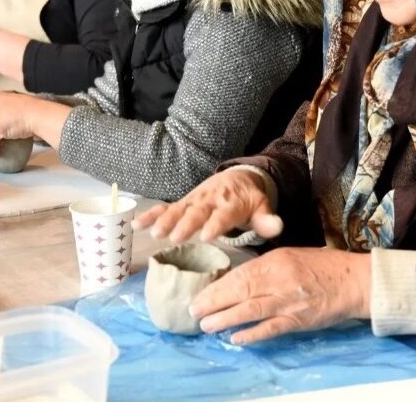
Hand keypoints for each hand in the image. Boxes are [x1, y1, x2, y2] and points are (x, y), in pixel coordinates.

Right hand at [133, 169, 281, 243]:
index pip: (223, 215)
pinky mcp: (183, 203)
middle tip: (174, 237)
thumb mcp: (262, 207)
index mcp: (231, 203)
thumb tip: (279, 227)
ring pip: (178, 209)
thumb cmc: (250, 200)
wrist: (239, 178)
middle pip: (197, 212)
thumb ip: (268, 220)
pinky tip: (136, 224)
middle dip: (185, 224)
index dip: (215, 225)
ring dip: (165, 220)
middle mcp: (210, 200)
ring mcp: (194, 200)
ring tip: (154, 233)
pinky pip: (166, 208)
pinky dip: (151, 214)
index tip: (206, 236)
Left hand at [191, 247, 371, 344]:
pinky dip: (252, 334)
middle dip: (214, 302)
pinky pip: (271, 328)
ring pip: (250, 310)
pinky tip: (235, 338)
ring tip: (207, 325)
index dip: (217, 287)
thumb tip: (236, 281)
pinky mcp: (298, 320)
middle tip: (194, 311)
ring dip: (226, 319)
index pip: (239, 275)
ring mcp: (288, 301)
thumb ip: (264, 268)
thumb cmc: (321, 266)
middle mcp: (279, 279)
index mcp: (275, 261)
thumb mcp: (289, 256)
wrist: (352, 280)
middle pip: (240, 291)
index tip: (200, 295)